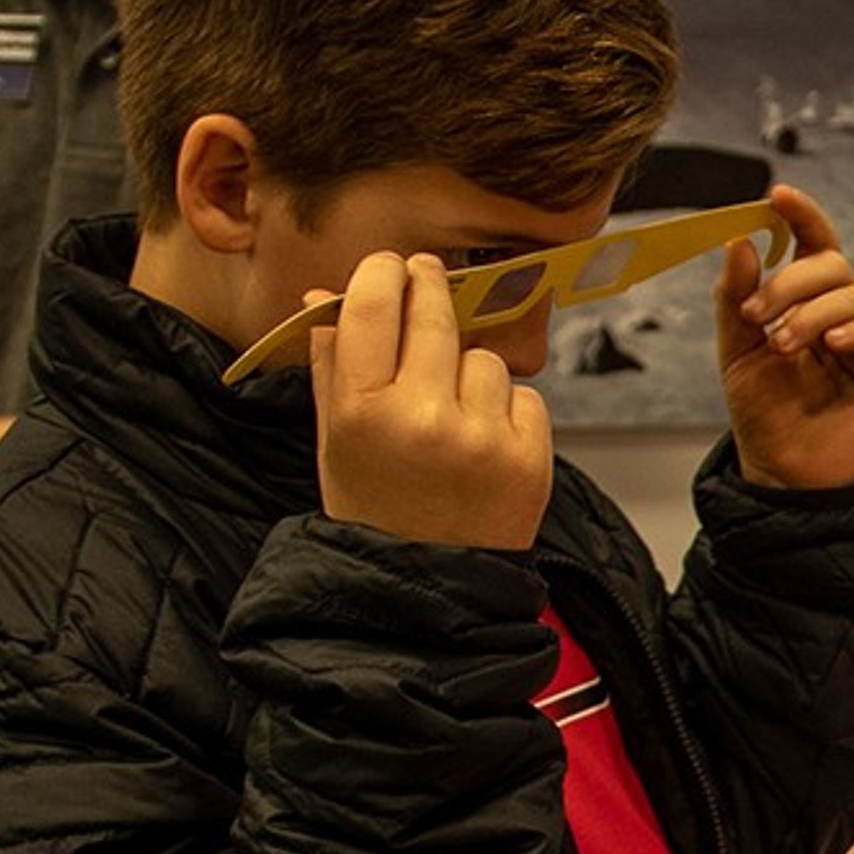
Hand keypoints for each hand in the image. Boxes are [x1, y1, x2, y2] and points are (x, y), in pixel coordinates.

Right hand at [312, 250, 552, 550]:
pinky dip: (510, 412)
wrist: (427, 588)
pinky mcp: (530, 458)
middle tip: (429, 276)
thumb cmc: (376, 509)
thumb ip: (331, 366)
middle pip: (436, 318)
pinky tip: (486, 444)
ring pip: (485, 359)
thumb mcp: (333, 442)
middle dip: (432, 290)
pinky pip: (527, 398)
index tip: (392, 264)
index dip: (384, 273)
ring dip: (472, 373)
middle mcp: (423, 417)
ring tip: (453, 415)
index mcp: (362, 411)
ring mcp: (481, 438)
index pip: (375, 308)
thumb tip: (323, 295)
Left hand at [716, 182, 853, 490]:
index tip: (778, 196)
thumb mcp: (736, 351)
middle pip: (834, 266)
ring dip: (816, 312)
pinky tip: (835, 345)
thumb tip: (741, 243)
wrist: (786, 475)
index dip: (802, 216)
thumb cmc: (765, 416)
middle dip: (794, 282)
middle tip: (760, 315)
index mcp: (807, 304)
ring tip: (786, 344)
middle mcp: (843, 317)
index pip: (813, 246)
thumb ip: (735, 298)